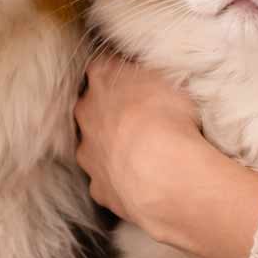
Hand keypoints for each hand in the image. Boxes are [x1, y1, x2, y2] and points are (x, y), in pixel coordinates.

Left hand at [74, 54, 257, 257]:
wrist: (164, 172)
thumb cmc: (169, 117)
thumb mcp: (171, 78)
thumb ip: (153, 73)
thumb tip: (153, 71)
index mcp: (103, 81)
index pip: (102, 68)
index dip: (119, 74)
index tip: (137, 82)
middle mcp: (87, 115)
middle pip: (91, 108)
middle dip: (110, 112)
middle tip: (142, 119)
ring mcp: (89, 155)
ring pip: (95, 147)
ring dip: (113, 148)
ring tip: (144, 155)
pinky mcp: (100, 188)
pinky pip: (106, 182)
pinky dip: (119, 181)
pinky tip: (140, 183)